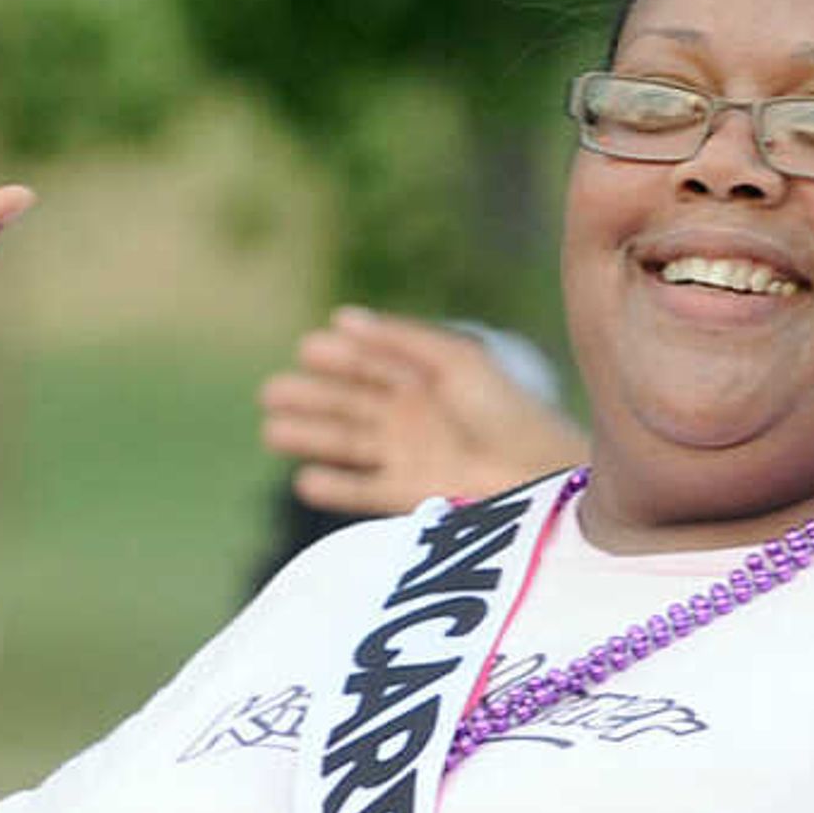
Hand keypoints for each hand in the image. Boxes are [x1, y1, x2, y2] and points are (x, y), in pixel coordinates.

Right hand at [257, 305, 584, 513]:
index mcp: (423, 377)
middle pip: (348, 403)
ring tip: (273, 430)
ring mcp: (407, 456)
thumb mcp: (457, 362)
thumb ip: (402, 339)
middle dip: (310, 398)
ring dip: (310, 437)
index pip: (369, 363)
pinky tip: (306, 480)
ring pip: (346, 444)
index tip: (307, 349)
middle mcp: (410, 417)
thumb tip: (341, 316)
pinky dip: (335, 487)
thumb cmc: (507, 411)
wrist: (541, 472)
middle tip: (271, 392)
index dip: (338, 356)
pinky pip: (361, 491)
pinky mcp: (410, 495)